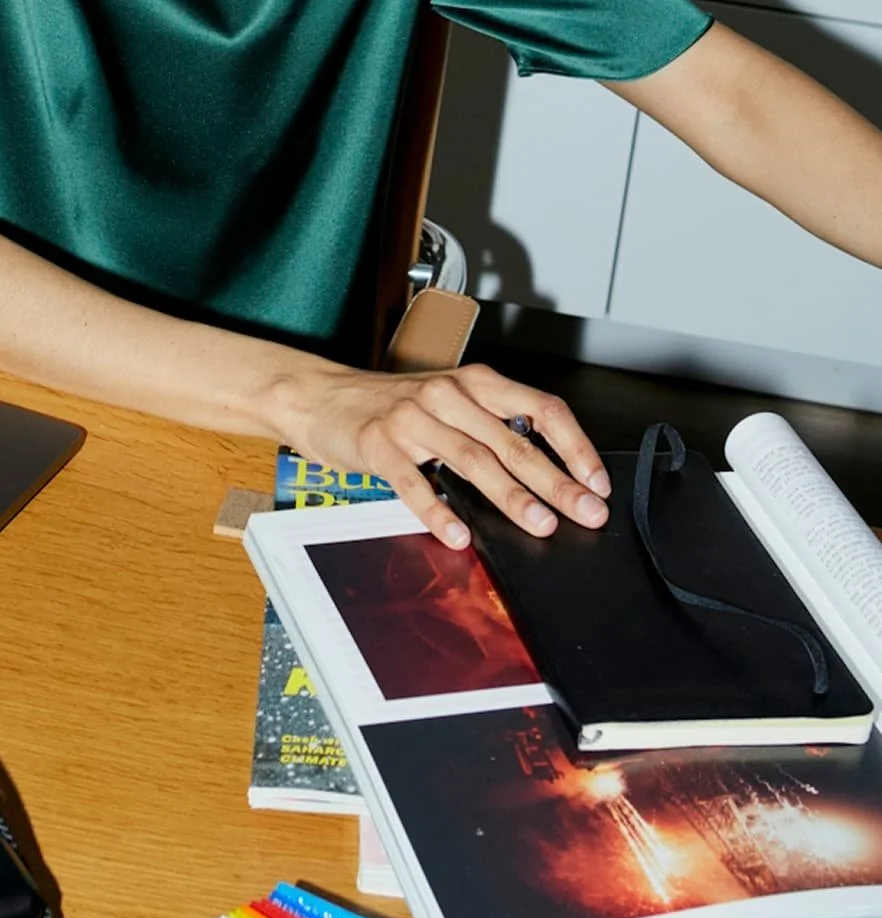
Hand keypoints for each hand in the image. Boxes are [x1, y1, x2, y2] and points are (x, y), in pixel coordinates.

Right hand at [275, 361, 610, 546]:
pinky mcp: (379, 444)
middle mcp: (448, 395)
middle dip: (556, 481)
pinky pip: (414, 482)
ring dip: (511, 496)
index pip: (541, 408)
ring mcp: (412, 419)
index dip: (575, 446)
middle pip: (514, 440)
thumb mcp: (448, 403)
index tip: (596, 481)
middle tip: (586, 512)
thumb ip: (492, 427)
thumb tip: (550, 472)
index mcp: (474, 383)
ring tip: (540, 525)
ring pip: (473, 459)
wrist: (321, 396)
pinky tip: (458, 535)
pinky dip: (438, 511)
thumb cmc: (392, 406)